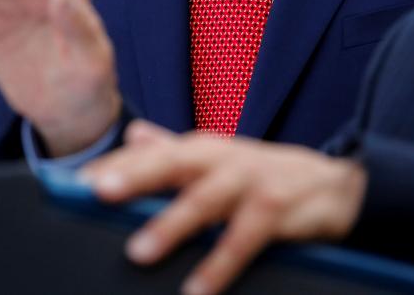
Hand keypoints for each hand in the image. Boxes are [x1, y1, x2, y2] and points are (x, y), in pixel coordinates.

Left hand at [83, 120, 366, 294]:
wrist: (338, 185)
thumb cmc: (266, 175)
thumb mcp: (220, 160)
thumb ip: (175, 150)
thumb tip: (133, 134)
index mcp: (204, 148)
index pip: (152, 153)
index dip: (115, 166)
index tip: (76, 182)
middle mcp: (225, 158)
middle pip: (176, 161)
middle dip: (138, 173)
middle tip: (99, 192)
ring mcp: (253, 181)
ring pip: (208, 199)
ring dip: (173, 224)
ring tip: (138, 252)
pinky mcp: (279, 209)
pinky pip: (245, 239)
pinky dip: (221, 264)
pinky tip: (198, 289)